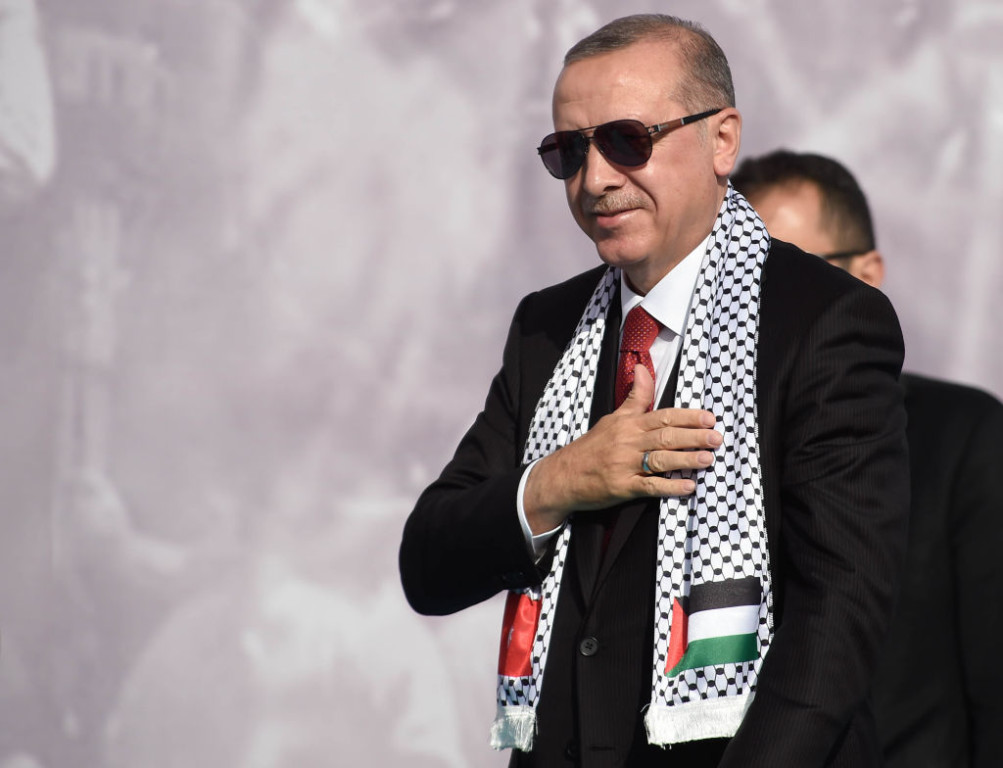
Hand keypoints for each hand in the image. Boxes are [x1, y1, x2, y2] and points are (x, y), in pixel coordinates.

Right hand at [523, 365, 721, 533]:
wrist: (563, 475)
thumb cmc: (592, 447)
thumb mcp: (613, 417)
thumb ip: (635, 396)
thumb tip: (642, 367)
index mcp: (628, 424)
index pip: (662, 416)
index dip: (687, 417)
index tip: (709, 418)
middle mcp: (627, 442)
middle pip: (665, 437)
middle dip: (693, 437)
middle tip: (716, 438)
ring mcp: (624, 465)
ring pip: (660, 460)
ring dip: (686, 460)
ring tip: (708, 459)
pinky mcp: (621, 487)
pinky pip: (649, 486)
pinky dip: (669, 487)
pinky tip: (688, 487)